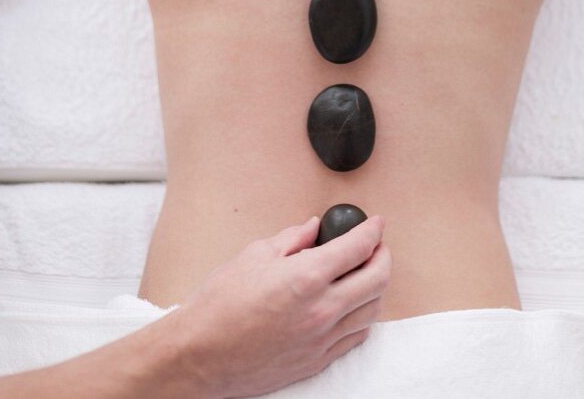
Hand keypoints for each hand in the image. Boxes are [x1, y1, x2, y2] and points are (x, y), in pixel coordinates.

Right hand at [169, 214, 390, 397]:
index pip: (358, 248)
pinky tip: (353, 305)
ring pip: (372, 311)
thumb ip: (292, 239)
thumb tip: (313, 228)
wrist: (200, 356)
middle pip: (377, 279)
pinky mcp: (317, 361)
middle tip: (376, 245)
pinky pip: (356, 337)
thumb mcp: (254, 255)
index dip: (373, 230)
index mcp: (307, 278)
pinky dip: (362, 316)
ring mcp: (322, 340)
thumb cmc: (219, 306)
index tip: (375, 223)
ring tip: (366, 273)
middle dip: (383, 256)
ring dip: (376, 287)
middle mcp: (322, 311)